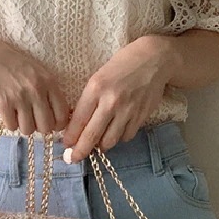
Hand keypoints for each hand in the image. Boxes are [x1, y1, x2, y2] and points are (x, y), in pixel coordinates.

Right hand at [0, 35, 71, 134]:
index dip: (58, 124)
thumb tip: (56, 116)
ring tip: (19, 116)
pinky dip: (9, 123)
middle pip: (46, 127)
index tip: (52, 124)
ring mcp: (20, 97)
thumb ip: (49, 90)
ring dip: (24, 126)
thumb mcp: (39, 71)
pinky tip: (8, 113)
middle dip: (40, 127)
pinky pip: (11, 126)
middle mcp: (37, 90)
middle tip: (33, 120)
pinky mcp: (3, 103)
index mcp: (49, 82)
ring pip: (28, 130)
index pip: (62, 115)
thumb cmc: (13, 62)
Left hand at [61, 36, 171, 161]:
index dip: (70, 137)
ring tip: (96, 145)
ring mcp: (128, 111)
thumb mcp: (98, 78)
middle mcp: (111, 101)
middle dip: (80, 151)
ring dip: (100, 146)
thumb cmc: (121, 66)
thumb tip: (77, 125)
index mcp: (96, 89)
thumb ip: (88, 101)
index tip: (66, 146)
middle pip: (92, 136)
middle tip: (73, 158)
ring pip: (110, 141)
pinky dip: (118, 138)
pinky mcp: (141, 116)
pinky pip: (126, 136)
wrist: (153, 59)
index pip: (78, 120)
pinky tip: (115, 132)